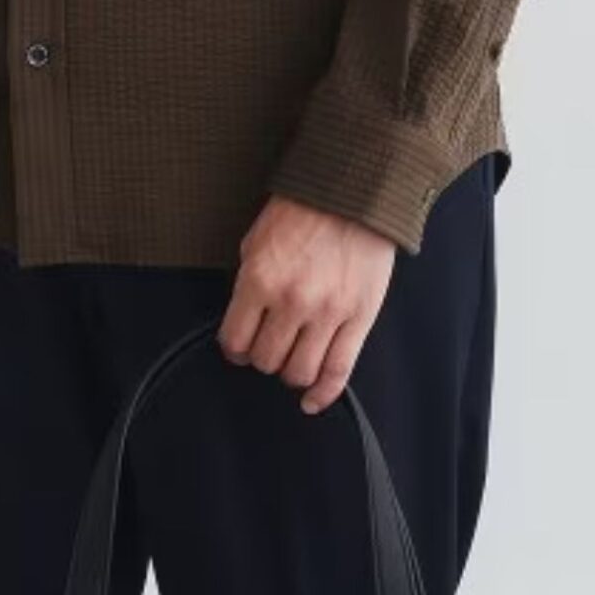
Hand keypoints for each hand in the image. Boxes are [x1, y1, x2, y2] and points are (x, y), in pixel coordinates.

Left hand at [218, 196, 396, 413]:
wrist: (354, 193)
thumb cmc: (304, 210)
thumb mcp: (257, 240)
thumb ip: (249, 284)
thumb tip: (246, 320)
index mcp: (259, 280)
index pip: (235, 340)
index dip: (235, 349)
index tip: (240, 347)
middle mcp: (291, 302)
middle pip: (266, 360)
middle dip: (263, 358)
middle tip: (271, 346)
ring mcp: (327, 314)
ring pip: (299, 373)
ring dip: (291, 373)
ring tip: (293, 359)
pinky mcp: (359, 319)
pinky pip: (338, 371)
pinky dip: (323, 394)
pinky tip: (312, 402)